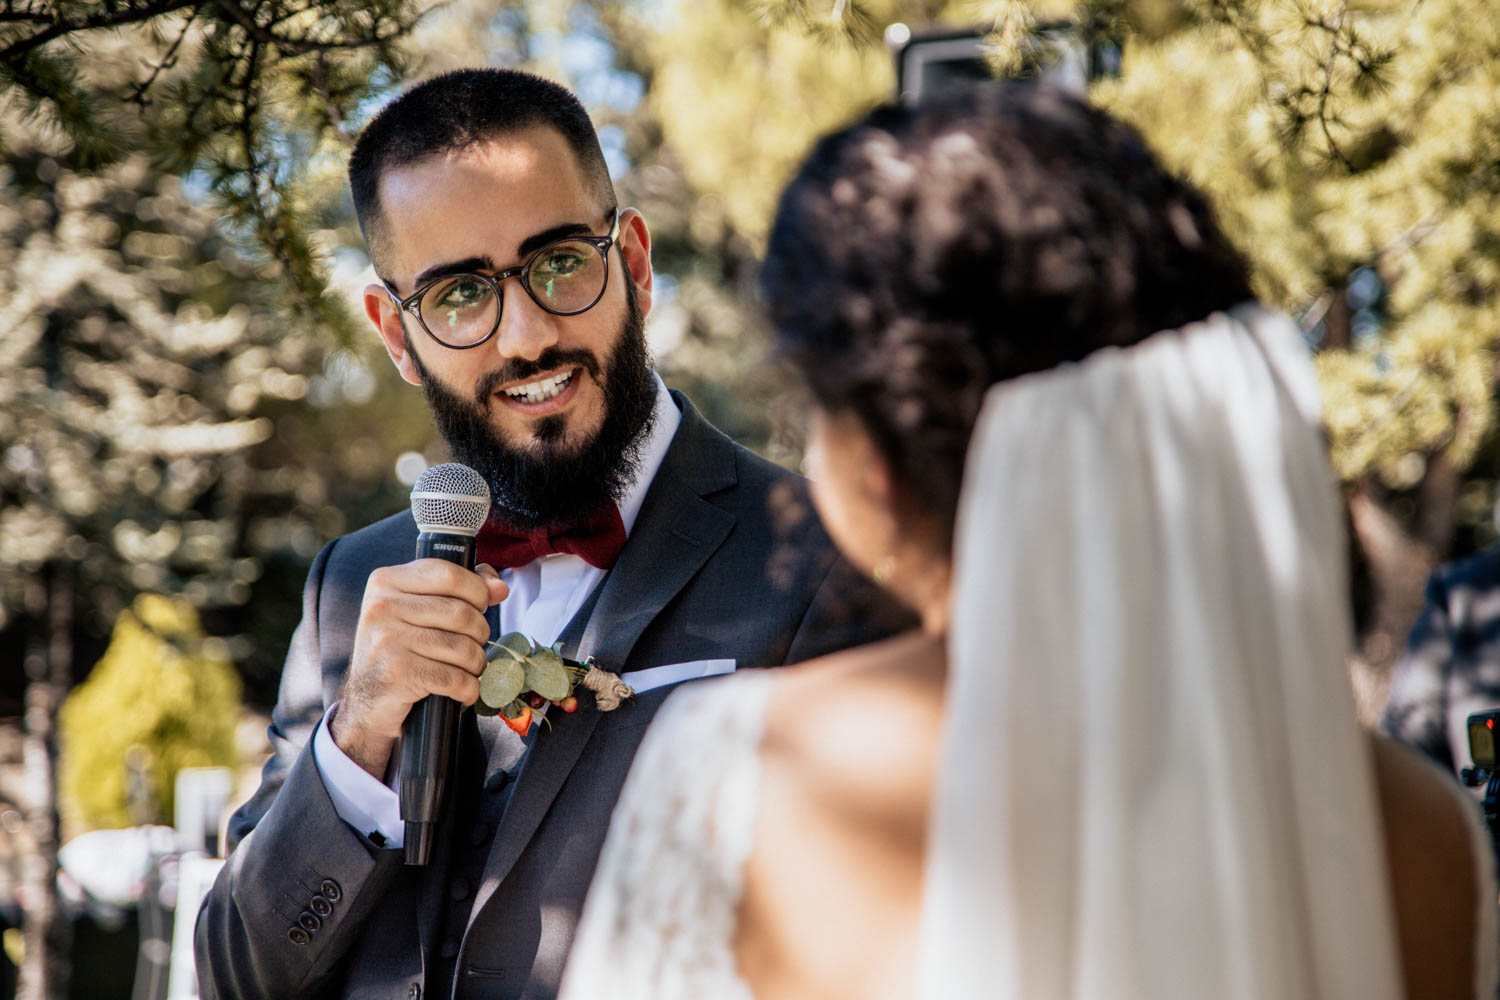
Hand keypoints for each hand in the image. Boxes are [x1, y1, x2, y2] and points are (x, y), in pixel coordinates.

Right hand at [331, 560, 507, 777]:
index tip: (481, 606)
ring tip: (468, 670)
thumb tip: (500, 587)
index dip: (477, 590)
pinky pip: (454, 678)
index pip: (449, 574)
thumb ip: (459, 589)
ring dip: (476, 664)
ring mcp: (386, 640)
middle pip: (461, 613)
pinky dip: (468, 688)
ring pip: (462, 647)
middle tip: (472, 646)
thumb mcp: (420, 610)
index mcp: (385, 581)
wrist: (368, 703)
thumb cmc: (402, 650)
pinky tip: (462, 691)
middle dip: (479, 633)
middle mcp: (381, 606)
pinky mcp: (396, 673)